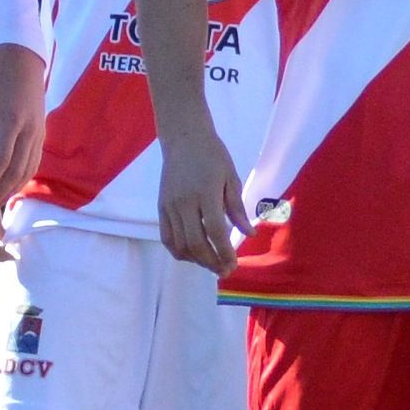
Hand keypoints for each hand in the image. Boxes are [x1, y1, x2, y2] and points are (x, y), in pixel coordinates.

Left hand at [0, 43, 51, 229]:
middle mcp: (29, 129)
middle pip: (17, 172)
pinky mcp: (41, 133)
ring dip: (11, 190)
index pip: (2, 161)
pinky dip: (21, 179)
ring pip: (29, 170)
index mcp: (11, 120)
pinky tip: (8, 187)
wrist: (23, 60)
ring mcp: (38, 132)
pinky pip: (33, 163)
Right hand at [153, 117, 247, 275]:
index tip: (234, 264)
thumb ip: (237, 208)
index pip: (214, 231)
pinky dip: (179, 251)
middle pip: (195, 243)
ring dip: (196, 260)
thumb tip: (249, 233)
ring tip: (211, 264)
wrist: (184, 138)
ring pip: (179, 244)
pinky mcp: (161, 208)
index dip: (224, 252)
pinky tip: (193, 255)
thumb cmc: (213, 155)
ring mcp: (169, 206)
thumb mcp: (232, 178)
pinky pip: (167, 237)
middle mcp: (184, 203)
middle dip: (211, 262)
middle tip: (225, 270)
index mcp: (205, 193)